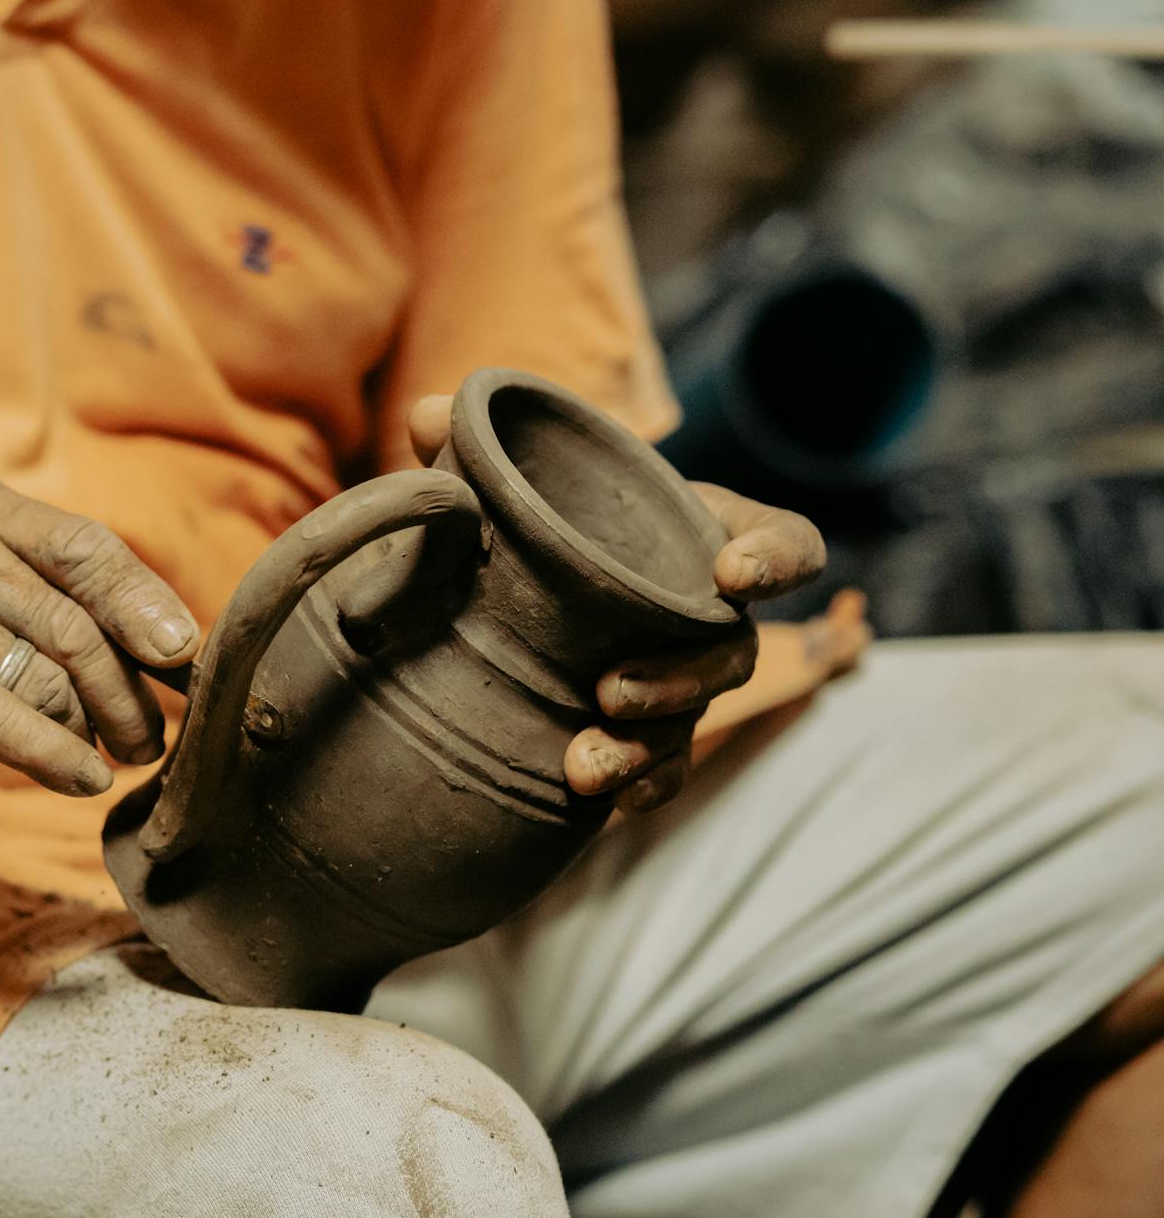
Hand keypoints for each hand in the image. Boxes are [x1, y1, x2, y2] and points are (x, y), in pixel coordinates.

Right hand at [0, 469, 199, 799]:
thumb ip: (50, 595)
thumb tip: (171, 642)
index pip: (84, 548)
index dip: (147, 605)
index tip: (185, 657)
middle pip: (75, 621)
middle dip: (129, 687)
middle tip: (153, 735)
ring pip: (46, 675)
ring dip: (97, 727)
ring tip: (117, 756)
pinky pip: (2, 719)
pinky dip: (55, 755)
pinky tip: (82, 778)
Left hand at [406, 394, 826, 812]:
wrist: (508, 587)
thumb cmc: (540, 516)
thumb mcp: (516, 477)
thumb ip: (477, 448)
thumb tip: (428, 415)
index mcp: (704, 535)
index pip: (790, 544)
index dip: (778, 557)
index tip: (731, 570)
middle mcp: (705, 614)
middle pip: (733, 653)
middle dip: (681, 677)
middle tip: (611, 689)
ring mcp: (680, 677)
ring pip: (692, 721)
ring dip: (647, 746)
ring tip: (583, 764)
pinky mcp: (645, 730)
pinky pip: (661, 768)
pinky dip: (637, 786)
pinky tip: (594, 802)